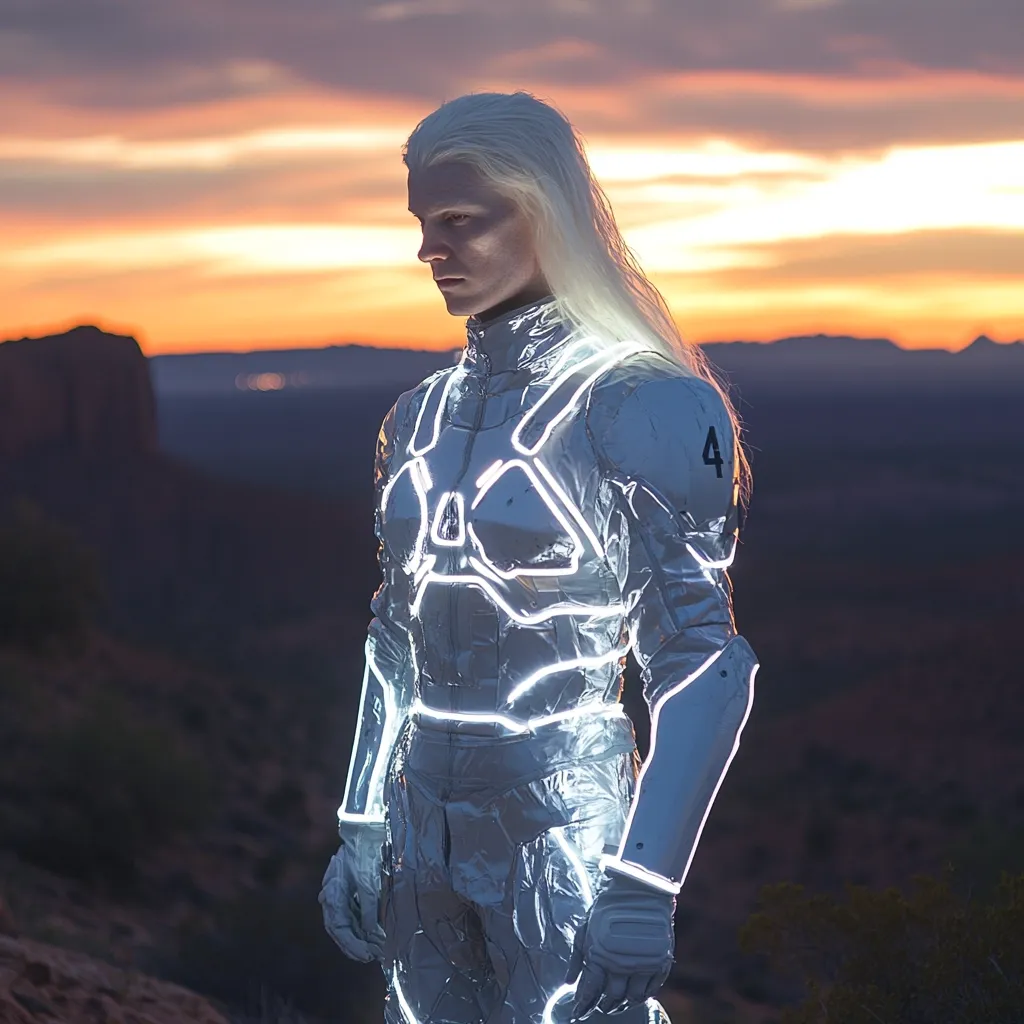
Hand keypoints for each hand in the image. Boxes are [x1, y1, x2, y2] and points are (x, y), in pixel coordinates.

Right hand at [319, 820, 387, 961]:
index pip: (337, 926)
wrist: (365, 830)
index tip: (365, 955)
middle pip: (339, 928)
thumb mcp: (368, 881)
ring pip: (346, 922)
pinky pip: (353, 913)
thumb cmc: (365, 852)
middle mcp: (332, 895)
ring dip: (358, 937)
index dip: (350, 943)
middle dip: (354, 944)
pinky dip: (362, 925)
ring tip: (374, 950)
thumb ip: (368, 907)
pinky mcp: (348, 890)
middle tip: (370, 957)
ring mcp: (339, 893)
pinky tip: (373, 934)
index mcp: (332, 893)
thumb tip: (371, 932)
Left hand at [565, 868, 675, 1018]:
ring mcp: (643, 964)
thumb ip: (577, 958)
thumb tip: (569, 983)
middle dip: (604, 1005)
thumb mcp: (585, 928)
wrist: (639, 889)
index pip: (590, 992)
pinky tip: (636, 994)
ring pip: (633, 998)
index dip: (583, 1005)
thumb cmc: (608, 906)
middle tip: (601, 1005)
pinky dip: (643, 996)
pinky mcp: (660, 961)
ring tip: (618, 1002)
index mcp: (600, 956)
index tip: (578, 1013)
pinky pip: (652, 989)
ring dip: (623, 1003)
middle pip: (612, 998)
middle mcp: (622, 964)